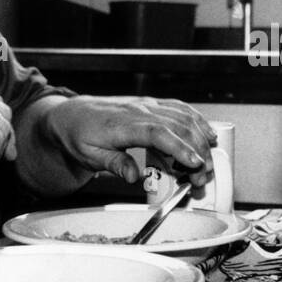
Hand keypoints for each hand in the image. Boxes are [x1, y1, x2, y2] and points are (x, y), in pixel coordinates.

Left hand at [41, 96, 215, 186]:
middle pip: (178, 127)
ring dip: (201, 139)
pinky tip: (208, 133)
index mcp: (123, 125)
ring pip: (183, 117)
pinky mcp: (152, 104)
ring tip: (209, 162)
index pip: (158, 133)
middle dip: (197, 151)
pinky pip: (180, 108)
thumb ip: (114, 165)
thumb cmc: (79, 135)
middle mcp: (139, 111)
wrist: (72, 114)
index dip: (180, 148)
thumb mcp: (89, 156)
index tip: (195, 163)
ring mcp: (148, 105)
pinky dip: (197, 120)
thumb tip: (134, 177)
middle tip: (203, 176)